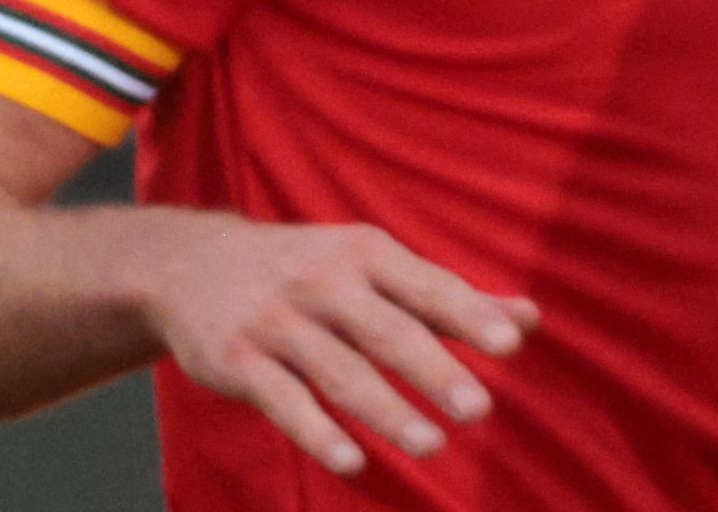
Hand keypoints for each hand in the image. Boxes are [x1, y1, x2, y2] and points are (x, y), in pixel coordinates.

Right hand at [141, 209, 537, 477]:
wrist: (188, 264)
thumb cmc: (304, 269)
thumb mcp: (368, 264)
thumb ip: (446, 296)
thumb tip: (530, 318)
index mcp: (361, 254)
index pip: (424, 286)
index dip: (467, 314)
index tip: (509, 343)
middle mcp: (318, 282)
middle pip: (384, 330)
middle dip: (432, 368)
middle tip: (480, 408)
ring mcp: (275, 322)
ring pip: (337, 371)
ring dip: (385, 409)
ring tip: (431, 444)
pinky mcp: (236, 361)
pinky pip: (281, 401)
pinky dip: (315, 432)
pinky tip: (351, 463)